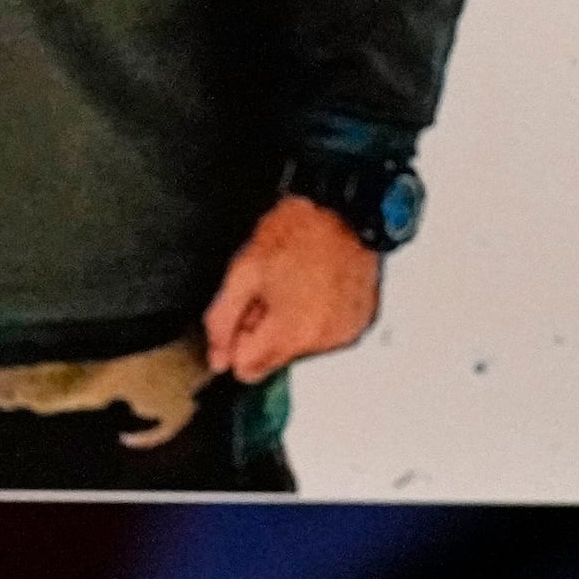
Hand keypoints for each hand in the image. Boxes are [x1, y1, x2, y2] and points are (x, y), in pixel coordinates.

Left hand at [202, 194, 380, 380]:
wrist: (345, 208)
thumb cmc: (299, 231)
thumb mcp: (243, 271)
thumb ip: (222, 320)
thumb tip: (217, 357)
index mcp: (291, 333)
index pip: (248, 370)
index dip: (239, 341)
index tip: (247, 313)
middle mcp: (323, 340)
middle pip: (277, 359)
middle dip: (268, 331)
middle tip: (274, 289)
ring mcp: (346, 332)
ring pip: (303, 347)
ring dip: (296, 324)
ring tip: (300, 282)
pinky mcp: (361, 321)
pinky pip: (329, 333)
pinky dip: (321, 317)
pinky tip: (321, 285)